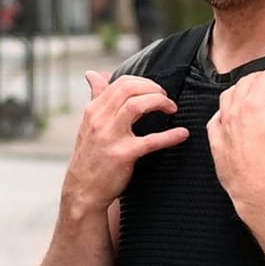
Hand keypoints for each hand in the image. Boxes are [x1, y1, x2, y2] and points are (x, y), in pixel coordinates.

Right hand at [63, 71, 189, 215]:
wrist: (83, 191)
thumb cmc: (90, 157)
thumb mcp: (88, 125)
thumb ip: (96, 99)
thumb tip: (93, 74)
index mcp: (93, 111)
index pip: (120, 83)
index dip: (144, 82)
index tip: (155, 91)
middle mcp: (100, 120)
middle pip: (129, 88)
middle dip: (154, 89)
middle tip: (167, 98)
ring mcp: (110, 137)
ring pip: (136, 105)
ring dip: (159, 102)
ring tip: (172, 108)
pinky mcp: (122, 155)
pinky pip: (151, 141)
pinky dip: (170, 136)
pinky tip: (182, 134)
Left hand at [208, 66, 264, 210]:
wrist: (256, 185)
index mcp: (254, 104)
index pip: (264, 78)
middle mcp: (235, 112)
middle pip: (243, 85)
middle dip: (256, 77)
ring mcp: (223, 127)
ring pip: (225, 99)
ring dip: (236, 90)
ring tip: (245, 90)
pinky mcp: (216, 143)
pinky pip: (214, 122)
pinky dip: (221, 113)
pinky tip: (225, 116)